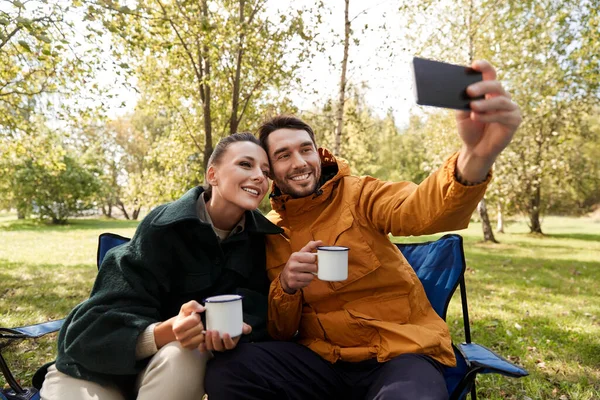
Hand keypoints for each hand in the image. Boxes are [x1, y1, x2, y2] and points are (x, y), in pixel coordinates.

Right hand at [172, 300, 205, 349]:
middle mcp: (179, 337)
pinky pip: (202, 343)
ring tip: (196, 329)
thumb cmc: (183, 317)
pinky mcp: (190, 348)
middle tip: (195, 323)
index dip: (197, 316)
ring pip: (201, 336)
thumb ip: (193, 305)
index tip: (193, 317)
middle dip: (199, 324)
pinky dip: (202, 338)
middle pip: (199, 328)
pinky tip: (197, 334)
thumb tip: (201, 309)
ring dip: (201, 331)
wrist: (178, 327)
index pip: (195, 320)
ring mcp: (185, 344)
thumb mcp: (185, 308)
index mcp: (177, 327)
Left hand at [203, 323, 251, 351]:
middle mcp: (222, 347)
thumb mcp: (239, 326)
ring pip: (210, 347)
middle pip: (218, 347)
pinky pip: (203, 349)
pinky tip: (201, 342)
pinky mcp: (206, 344)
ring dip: (209, 341)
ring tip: (208, 331)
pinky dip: (201, 347)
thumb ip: (244, 327)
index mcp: (230, 344)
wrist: (225, 324)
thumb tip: (247, 329)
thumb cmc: (233, 326)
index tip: (226, 334)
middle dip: (216, 340)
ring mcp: (213, 346)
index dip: (227, 341)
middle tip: (215, 331)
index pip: (229, 345)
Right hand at [279, 240, 323, 293]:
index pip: (313, 257)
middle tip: (309, 268)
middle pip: (313, 267)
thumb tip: (320, 242)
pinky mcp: (293, 284)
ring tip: (305, 273)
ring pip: (311, 276)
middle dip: (313, 268)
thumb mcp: (301, 253)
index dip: (314, 259)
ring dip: (310, 275)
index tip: (310, 260)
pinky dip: (306, 281)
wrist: (285, 276)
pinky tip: (302, 279)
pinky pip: (307, 283)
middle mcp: (292, 265)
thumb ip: (310, 246)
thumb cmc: (296, 263)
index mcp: (295, 256)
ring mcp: (292, 275)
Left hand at [455, 60, 521, 181]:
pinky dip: (489, 116)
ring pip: (500, 100)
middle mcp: (501, 96)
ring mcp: (510, 107)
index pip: (489, 74)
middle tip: (469, 91)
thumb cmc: (469, 128)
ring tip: (472, 106)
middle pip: (495, 85)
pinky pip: (503, 115)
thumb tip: (460, 90)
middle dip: (482, 86)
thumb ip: (462, 102)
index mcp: (489, 91)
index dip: (484, 67)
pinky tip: (477, 117)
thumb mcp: (461, 114)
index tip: (474, 65)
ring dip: (485, 103)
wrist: (475, 149)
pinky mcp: (514, 120)